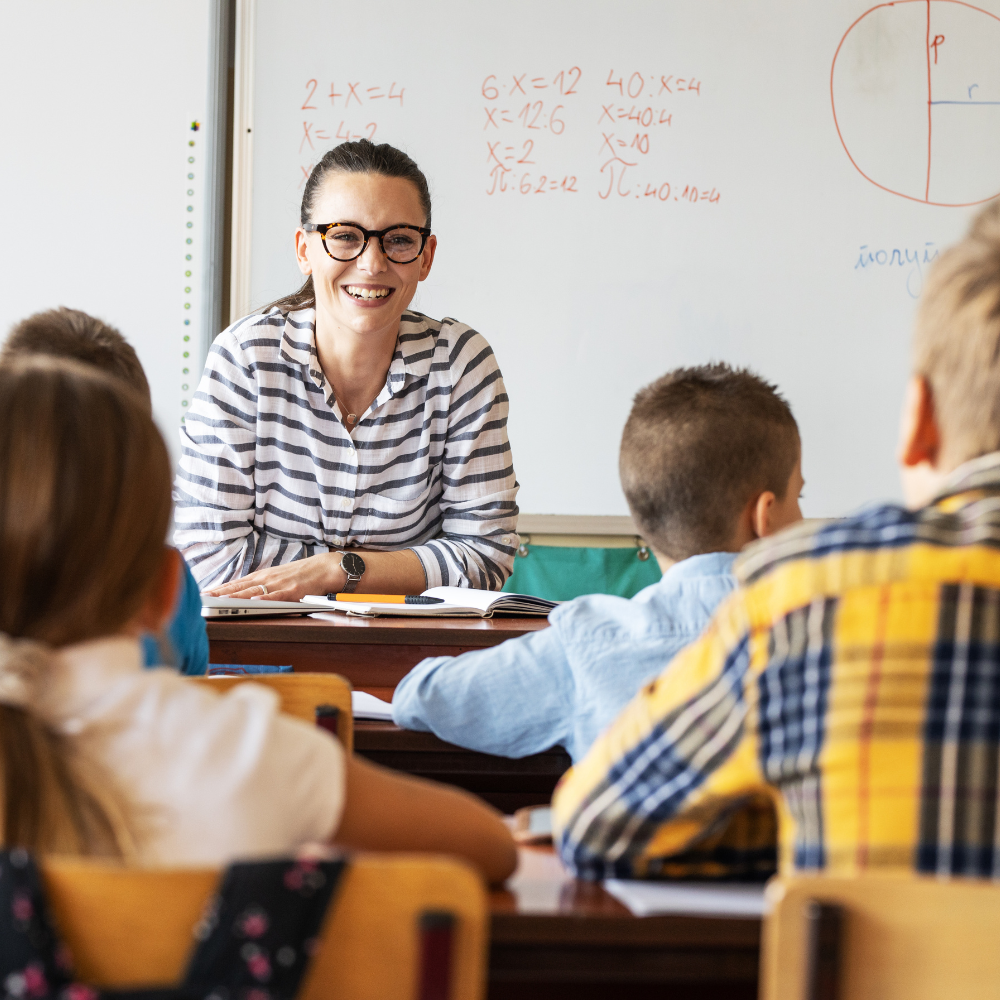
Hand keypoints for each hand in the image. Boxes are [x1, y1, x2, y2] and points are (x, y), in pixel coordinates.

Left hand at [203, 552, 344, 601]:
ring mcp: (280, 584)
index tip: (204, 593)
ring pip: (254, 591)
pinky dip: (266, 598)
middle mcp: (268, 578)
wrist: (324, 567)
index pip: (236, 583)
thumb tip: (241, 592)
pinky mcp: (293, 591)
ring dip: (236, 596)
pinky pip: (277, 596)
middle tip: (204, 598)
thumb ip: (260, 584)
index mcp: (263, 576)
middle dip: (221, 593)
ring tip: (221, 600)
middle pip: (240, 587)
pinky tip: (255, 601)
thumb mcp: (276, 577)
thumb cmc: (300, 574)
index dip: (220, 588)